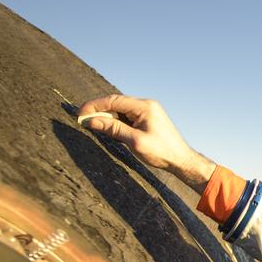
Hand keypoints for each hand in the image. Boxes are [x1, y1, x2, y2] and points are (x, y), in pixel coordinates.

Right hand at [76, 94, 215, 191]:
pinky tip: (108, 129)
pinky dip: (116, 122)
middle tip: (83, 121)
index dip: (94, 106)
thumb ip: (113, 129)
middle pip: (116, 104)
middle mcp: (146, 105)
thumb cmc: (161, 152)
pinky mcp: (148, 119)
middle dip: (99, 111)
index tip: (80, 113)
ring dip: (107, 117)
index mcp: (144, 107)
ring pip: (120, 111)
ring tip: (93, 126)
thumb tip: (92, 121)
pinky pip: (127, 117)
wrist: (182, 160)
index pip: (113, 101)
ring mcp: (148, 111)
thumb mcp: (134, 141)